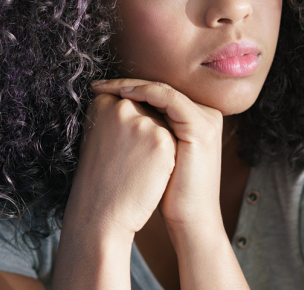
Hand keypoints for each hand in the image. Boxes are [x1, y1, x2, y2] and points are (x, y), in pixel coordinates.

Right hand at [67, 90, 176, 236]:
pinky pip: (174, 140)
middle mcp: (122, 106)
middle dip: (146, 132)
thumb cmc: (100, 178)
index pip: (130, 100)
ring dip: (158, 144)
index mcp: (102, 103)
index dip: (131, 124)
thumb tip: (144, 104)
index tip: (124, 143)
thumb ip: (120, 116)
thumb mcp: (102, 137)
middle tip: (130, 159)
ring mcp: (143, 122)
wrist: (102, 215)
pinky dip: (167, 156)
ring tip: (137, 168)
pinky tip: (151, 173)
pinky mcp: (162, 140)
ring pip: (164, 124)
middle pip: (149, 109)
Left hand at [91, 79, 226, 232]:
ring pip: (162, 88)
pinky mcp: (200, 127)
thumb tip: (111, 113)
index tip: (100, 90)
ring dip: (130, 85)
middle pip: (161, 87)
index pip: (160, 93)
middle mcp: (207, 113)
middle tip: (97, 84)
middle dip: (125, 84)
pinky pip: (168, 98)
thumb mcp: (157, 154)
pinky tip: (121, 96)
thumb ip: (146, 130)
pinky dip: (142, 93)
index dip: (129, 89)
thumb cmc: (168, 192)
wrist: (190, 219)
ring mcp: (206, 118)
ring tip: (104, 87)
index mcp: (198, 117)